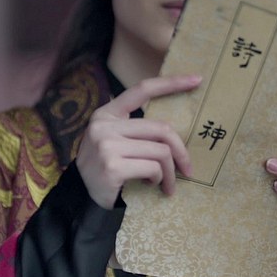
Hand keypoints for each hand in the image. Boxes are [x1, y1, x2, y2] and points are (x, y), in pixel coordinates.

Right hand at [76, 75, 200, 208]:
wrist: (80, 197)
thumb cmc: (105, 168)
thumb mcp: (114, 141)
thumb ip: (137, 131)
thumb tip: (175, 134)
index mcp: (107, 113)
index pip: (142, 90)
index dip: (171, 83)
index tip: (196, 79)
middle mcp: (105, 125)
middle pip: (161, 129)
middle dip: (180, 151)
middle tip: (187, 169)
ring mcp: (107, 145)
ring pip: (160, 152)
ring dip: (169, 172)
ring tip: (166, 183)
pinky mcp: (112, 166)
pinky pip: (152, 168)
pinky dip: (158, 179)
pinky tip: (149, 184)